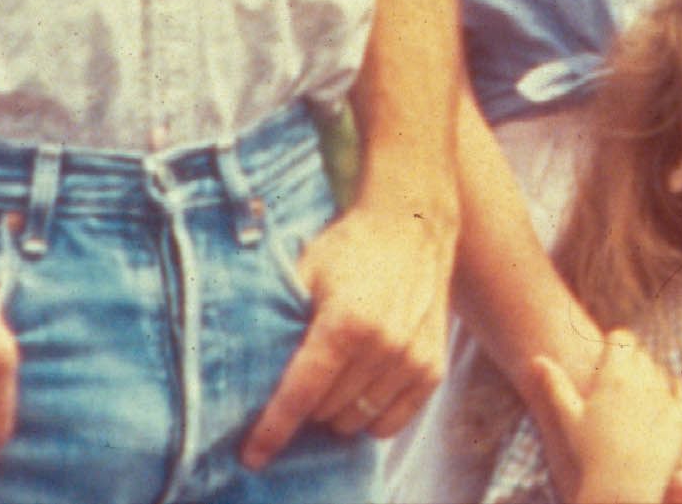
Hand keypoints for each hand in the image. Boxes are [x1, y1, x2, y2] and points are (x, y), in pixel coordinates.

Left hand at [240, 194, 451, 466]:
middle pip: (325, 411)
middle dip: (304, 405)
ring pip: (355, 421)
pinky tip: (358, 389)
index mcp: (345, 322)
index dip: (273, 428)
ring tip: (330, 379)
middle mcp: (384, 345)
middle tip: (300, 378)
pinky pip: (390, 424)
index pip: (301, 393)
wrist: (413, 226)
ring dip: (335, 411)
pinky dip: (368, 418)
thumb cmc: (350, 247)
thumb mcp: (304, 271)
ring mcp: (411, 359)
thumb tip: (248, 365)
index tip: (253, 455)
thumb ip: (279, 317)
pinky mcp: (432, 369)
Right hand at [529, 330, 681, 503]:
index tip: (611, 359)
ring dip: (651, 379)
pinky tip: (662, 405)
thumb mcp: (569, 419)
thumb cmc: (590, 456)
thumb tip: (535, 359)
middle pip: (641, 353)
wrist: (622, 490)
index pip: (622, 337)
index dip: (616, 345)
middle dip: (632, 364)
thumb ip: (554, 385)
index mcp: (613, 376)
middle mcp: (641, 380)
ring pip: (660, 370)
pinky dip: (674, 390)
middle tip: (620, 388)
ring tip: (637, 405)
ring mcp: (664, 397)